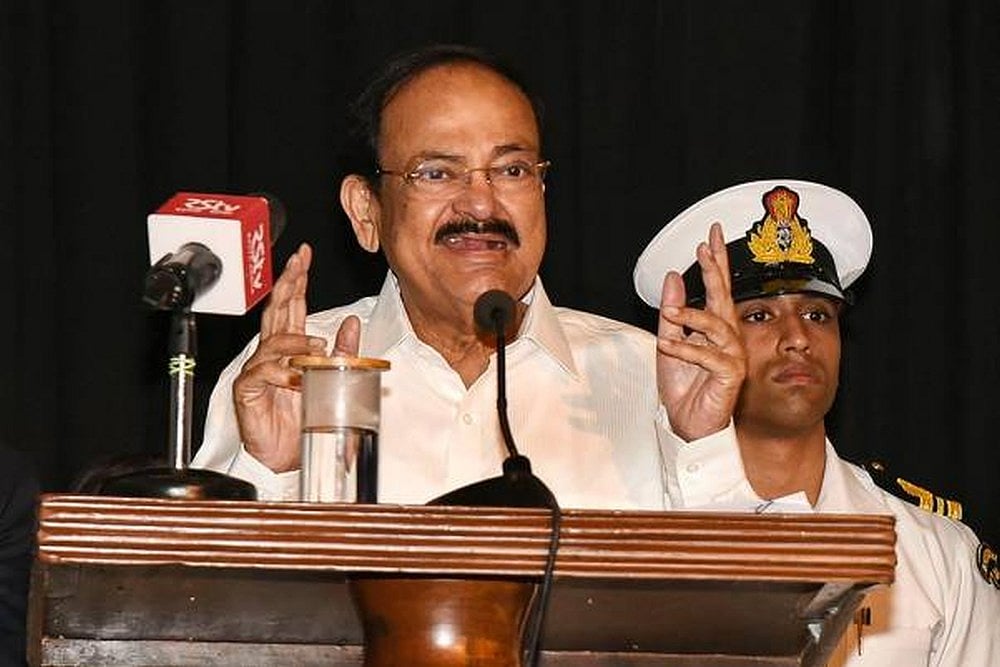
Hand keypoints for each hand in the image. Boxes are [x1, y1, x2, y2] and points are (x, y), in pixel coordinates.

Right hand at [232, 244, 360, 471]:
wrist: (286, 456)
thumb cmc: (304, 417)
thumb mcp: (333, 380)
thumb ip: (344, 352)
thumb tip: (352, 323)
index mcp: (291, 346)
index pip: (293, 305)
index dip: (297, 279)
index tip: (304, 256)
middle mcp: (272, 353)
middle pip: (276, 311)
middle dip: (286, 285)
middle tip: (296, 265)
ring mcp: (258, 369)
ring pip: (272, 342)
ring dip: (295, 340)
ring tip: (318, 346)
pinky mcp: (249, 390)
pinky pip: (261, 373)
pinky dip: (280, 372)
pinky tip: (296, 375)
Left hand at [656, 223, 745, 440]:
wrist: (687, 424)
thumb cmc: (683, 387)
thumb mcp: (669, 342)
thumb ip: (671, 312)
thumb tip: (674, 275)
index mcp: (715, 327)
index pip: (718, 288)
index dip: (716, 261)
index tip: (712, 234)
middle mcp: (728, 337)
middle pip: (724, 297)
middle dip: (715, 270)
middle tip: (705, 246)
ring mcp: (733, 356)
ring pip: (716, 325)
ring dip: (690, 316)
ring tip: (669, 312)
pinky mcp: (731, 375)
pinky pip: (709, 356)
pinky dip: (686, 348)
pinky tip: (668, 343)